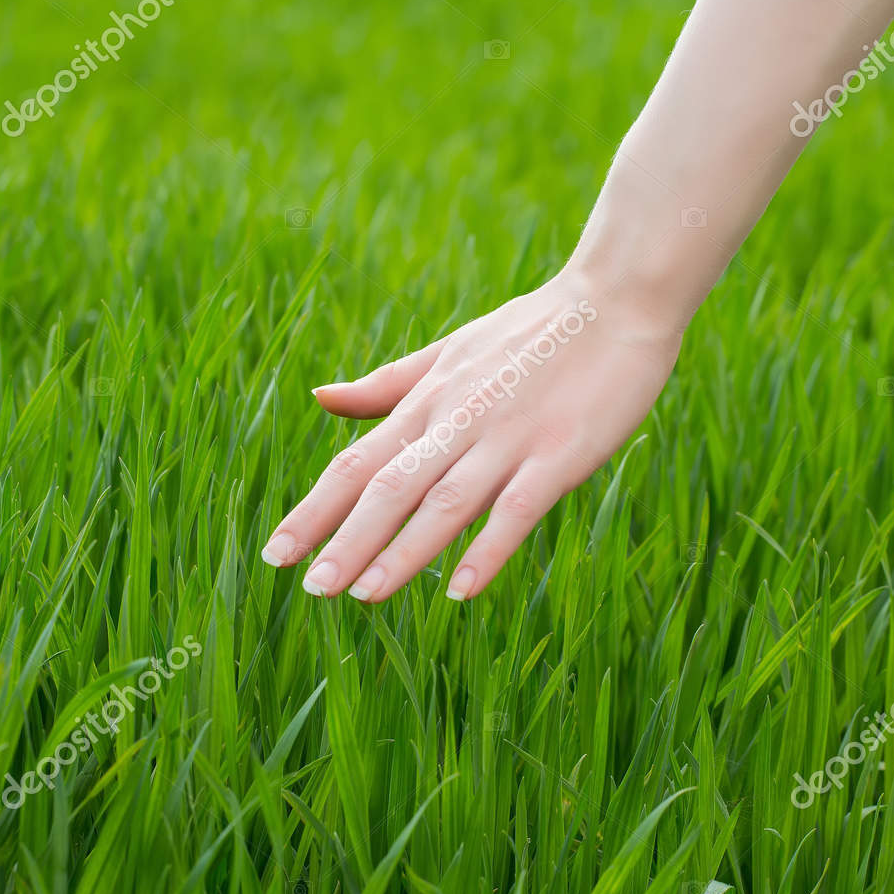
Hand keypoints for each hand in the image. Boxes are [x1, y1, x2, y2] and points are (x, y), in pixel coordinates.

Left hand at [260, 272, 680, 601]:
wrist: (617, 299)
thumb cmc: (533, 331)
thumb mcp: (450, 351)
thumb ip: (388, 385)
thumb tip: (321, 398)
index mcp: (429, 401)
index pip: (357, 463)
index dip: (314, 509)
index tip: (276, 552)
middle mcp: (458, 421)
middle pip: (389, 487)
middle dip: (345, 539)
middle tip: (309, 588)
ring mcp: (508, 438)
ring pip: (443, 500)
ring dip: (402, 550)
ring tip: (363, 595)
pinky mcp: (560, 454)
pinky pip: (516, 507)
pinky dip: (487, 548)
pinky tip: (459, 589)